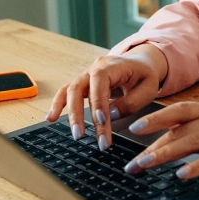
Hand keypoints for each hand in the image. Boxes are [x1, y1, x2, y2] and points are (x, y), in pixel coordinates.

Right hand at [46, 44, 167, 149]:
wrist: (141, 62)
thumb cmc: (145, 75)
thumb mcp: (148, 88)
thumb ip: (131, 102)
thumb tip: (111, 115)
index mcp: (112, 65)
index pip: (99, 84)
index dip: (98, 103)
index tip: (102, 123)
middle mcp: (95, 68)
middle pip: (79, 88)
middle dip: (79, 115)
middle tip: (82, 137)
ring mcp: (86, 75)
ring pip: (69, 91)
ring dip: (68, 113)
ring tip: (73, 133)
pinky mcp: (83, 84)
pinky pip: (66, 92)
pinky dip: (58, 105)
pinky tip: (51, 118)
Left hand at [120, 98, 198, 179]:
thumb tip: (192, 137)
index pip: (180, 112)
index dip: (156, 118)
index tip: (134, 128)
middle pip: (179, 129)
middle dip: (151, 144)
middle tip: (130, 160)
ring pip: (191, 142)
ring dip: (164, 154)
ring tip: (144, 166)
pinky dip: (198, 166)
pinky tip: (182, 174)